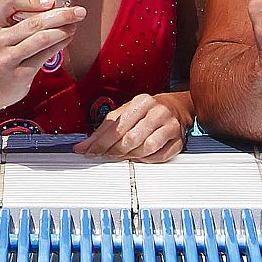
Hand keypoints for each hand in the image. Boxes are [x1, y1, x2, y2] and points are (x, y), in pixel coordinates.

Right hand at [0, 0, 85, 111]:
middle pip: (33, 22)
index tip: (51, 1)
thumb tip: (53, 6)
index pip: (7, 1)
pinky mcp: (19, 73)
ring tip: (74, 25)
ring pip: (41, 39)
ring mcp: (6, 58)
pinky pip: (44, 55)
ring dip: (63, 30)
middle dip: (61, 15)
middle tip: (78, 11)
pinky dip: (60, 44)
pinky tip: (67, 39)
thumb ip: (16, 18)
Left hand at [73, 93, 190, 161]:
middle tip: (107, 156)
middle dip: (115, 151)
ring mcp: (170, 126)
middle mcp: (157, 112)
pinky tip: (142, 157)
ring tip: (125, 155)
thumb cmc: (146, 111)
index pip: (117, 126)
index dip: (101, 142)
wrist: (175, 107)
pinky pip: (160, 156)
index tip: (90, 152)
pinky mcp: (178, 140)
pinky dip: (148, 160)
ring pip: (146, 148)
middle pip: (131, 138)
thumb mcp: (125, 113)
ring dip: (132, 156)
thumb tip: (83, 147)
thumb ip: (104, 129)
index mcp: (141, 102)